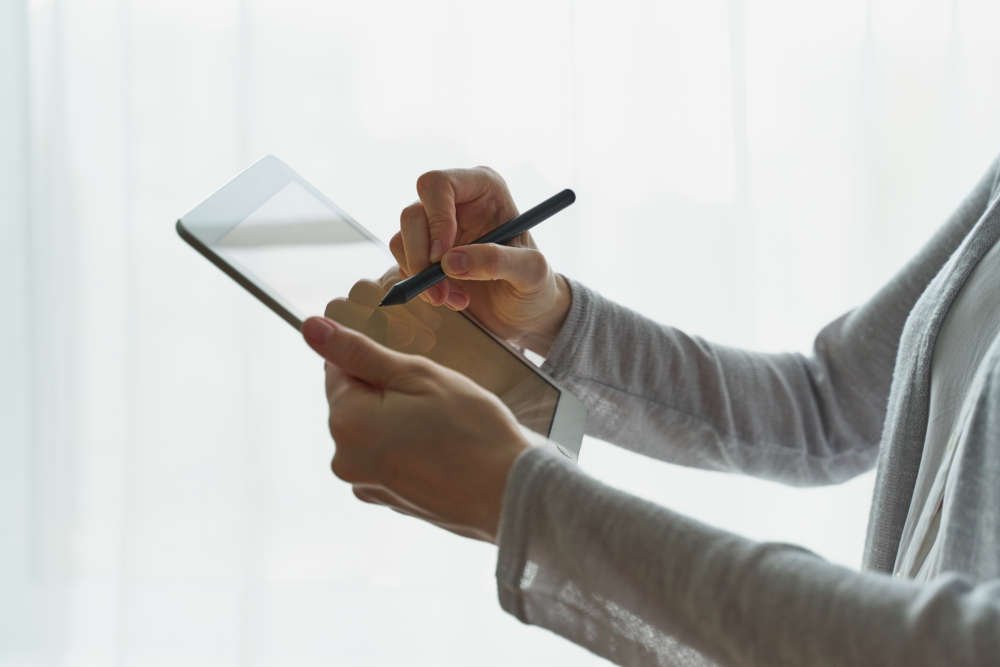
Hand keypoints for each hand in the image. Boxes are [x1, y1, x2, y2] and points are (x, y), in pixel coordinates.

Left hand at [302, 315, 529, 542]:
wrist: (511, 493)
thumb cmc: (471, 429)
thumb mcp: (416, 375)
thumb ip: (359, 352)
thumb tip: (310, 328)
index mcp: (346, 421)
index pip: (339, 369)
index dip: (377, 360)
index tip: (410, 368)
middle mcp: (345, 458)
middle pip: (356, 402)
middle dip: (388, 391)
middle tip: (436, 396)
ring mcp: (366, 484)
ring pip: (375, 430)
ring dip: (400, 419)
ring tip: (445, 425)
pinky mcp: (389, 500)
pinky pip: (389, 458)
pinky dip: (410, 448)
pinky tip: (444, 449)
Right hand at [390, 167, 570, 355]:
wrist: (524, 310)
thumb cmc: (535, 284)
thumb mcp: (531, 273)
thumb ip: (498, 261)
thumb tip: (450, 261)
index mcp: (484, 188)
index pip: (439, 184)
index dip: (435, 218)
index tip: (442, 257)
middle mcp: (455, 201)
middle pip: (413, 214)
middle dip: (420, 256)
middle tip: (439, 290)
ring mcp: (435, 226)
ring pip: (402, 240)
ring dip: (421, 277)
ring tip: (454, 299)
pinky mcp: (423, 252)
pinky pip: (404, 263)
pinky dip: (420, 287)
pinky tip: (451, 299)